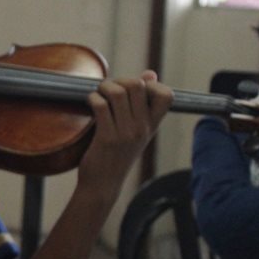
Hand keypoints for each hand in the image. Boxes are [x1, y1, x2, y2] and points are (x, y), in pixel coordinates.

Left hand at [79, 70, 172, 188]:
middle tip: (108, 89)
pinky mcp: (107, 138)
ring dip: (103, 87)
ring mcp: (125, 133)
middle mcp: (142, 128)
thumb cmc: (116, 155)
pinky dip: (93, 98)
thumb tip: (150, 74)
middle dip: (119, 80)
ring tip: (98, 94)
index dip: (151, 84)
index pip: (167, 96)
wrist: (103, 185)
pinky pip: (101, 105)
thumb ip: (143, 104)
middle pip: (138, 86)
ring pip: (118, 92)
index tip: (135, 89)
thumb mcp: (135, 131)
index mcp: (151, 126)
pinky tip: (90, 103)